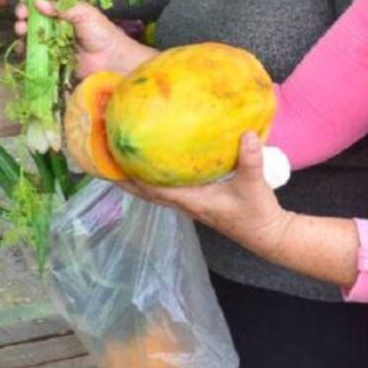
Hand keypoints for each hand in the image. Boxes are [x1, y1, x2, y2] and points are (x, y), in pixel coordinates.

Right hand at [14, 0, 151, 76]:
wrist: (110, 60)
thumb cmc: (101, 33)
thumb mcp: (84, 14)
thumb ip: (62, 7)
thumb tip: (38, 2)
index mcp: (63, 9)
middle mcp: (54, 23)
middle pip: (32, 14)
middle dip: (23, 12)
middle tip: (22, 14)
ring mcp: (50, 40)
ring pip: (29, 32)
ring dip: (21, 29)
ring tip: (22, 30)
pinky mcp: (49, 56)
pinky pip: (32, 52)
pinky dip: (23, 49)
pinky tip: (22, 46)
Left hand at [122, 132, 293, 260]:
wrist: (266, 234)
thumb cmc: (256, 213)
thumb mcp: (255, 185)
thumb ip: (250, 160)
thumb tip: (246, 133)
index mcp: (188, 200)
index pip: (147, 188)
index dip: (126, 176)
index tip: (107, 160)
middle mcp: (181, 202)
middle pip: (141, 188)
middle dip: (120, 174)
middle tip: (100, 153)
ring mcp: (186, 201)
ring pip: (150, 187)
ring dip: (132, 174)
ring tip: (116, 154)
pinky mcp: (193, 198)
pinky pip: (164, 185)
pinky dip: (151, 174)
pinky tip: (150, 159)